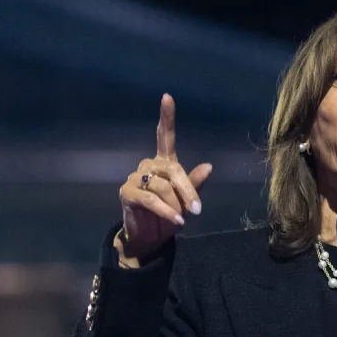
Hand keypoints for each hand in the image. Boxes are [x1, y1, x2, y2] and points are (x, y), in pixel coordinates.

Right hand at [116, 93, 213, 265]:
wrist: (148, 239)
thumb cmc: (168, 216)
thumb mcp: (186, 202)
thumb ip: (195, 184)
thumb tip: (209, 166)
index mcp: (164, 163)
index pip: (165, 136)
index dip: (166, 117)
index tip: (167, 97)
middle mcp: (148, 165)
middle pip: (173, 169)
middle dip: (188, 189)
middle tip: (198, 209)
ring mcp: (136, 178)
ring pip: (163, 187)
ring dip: (176, 205)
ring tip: (180, 218)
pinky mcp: (127, 193)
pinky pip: (151, 200)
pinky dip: (166, 211)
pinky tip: (176, 220)